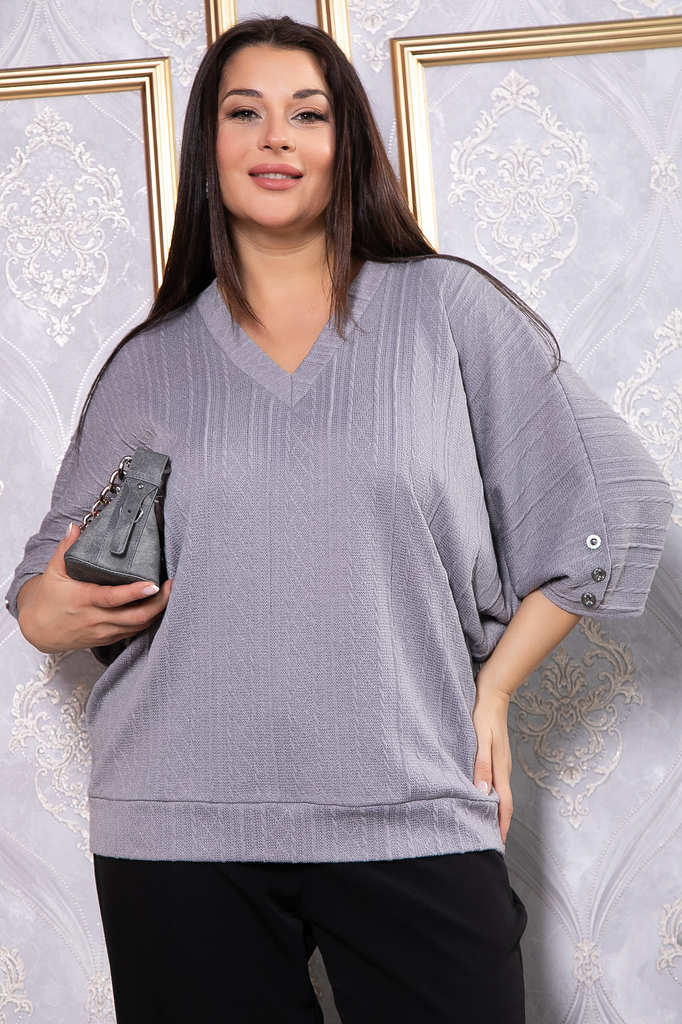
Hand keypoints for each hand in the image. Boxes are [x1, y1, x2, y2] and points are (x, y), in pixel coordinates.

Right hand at [17, 521, 173, 654]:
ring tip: (170, 593)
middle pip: (135, 616)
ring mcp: (104, 631)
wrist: (40, 631)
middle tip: (171, 585)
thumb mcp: (54, 572)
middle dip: (158, 602)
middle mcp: (97, 618)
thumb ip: (66, 549)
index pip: (113, 598)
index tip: (154, 584)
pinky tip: (157, 606)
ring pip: (139, 626)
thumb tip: (76, 527)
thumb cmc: (49, 600)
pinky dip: (148, 620)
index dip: (135, 592)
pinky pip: (134, 631)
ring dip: (157, 611)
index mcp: (84, 600)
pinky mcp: (108, 639)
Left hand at [471, 686, 512, 843]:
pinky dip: (490, 796)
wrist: (492, 693)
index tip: (497, 845)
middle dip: (499, 824)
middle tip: (489, 842)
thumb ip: (481, 765)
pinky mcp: (494, 756)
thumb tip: (483, 792)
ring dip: (494, 811)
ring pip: (499, 793)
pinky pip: (494, 782)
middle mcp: (502, 769)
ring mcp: (499, 762)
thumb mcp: (480, 740)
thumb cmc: (483, 715)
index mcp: (500, 769)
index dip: (501, 825)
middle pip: (504, 803)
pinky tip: (481, 796)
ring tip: (484, 825)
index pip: (504, 805)